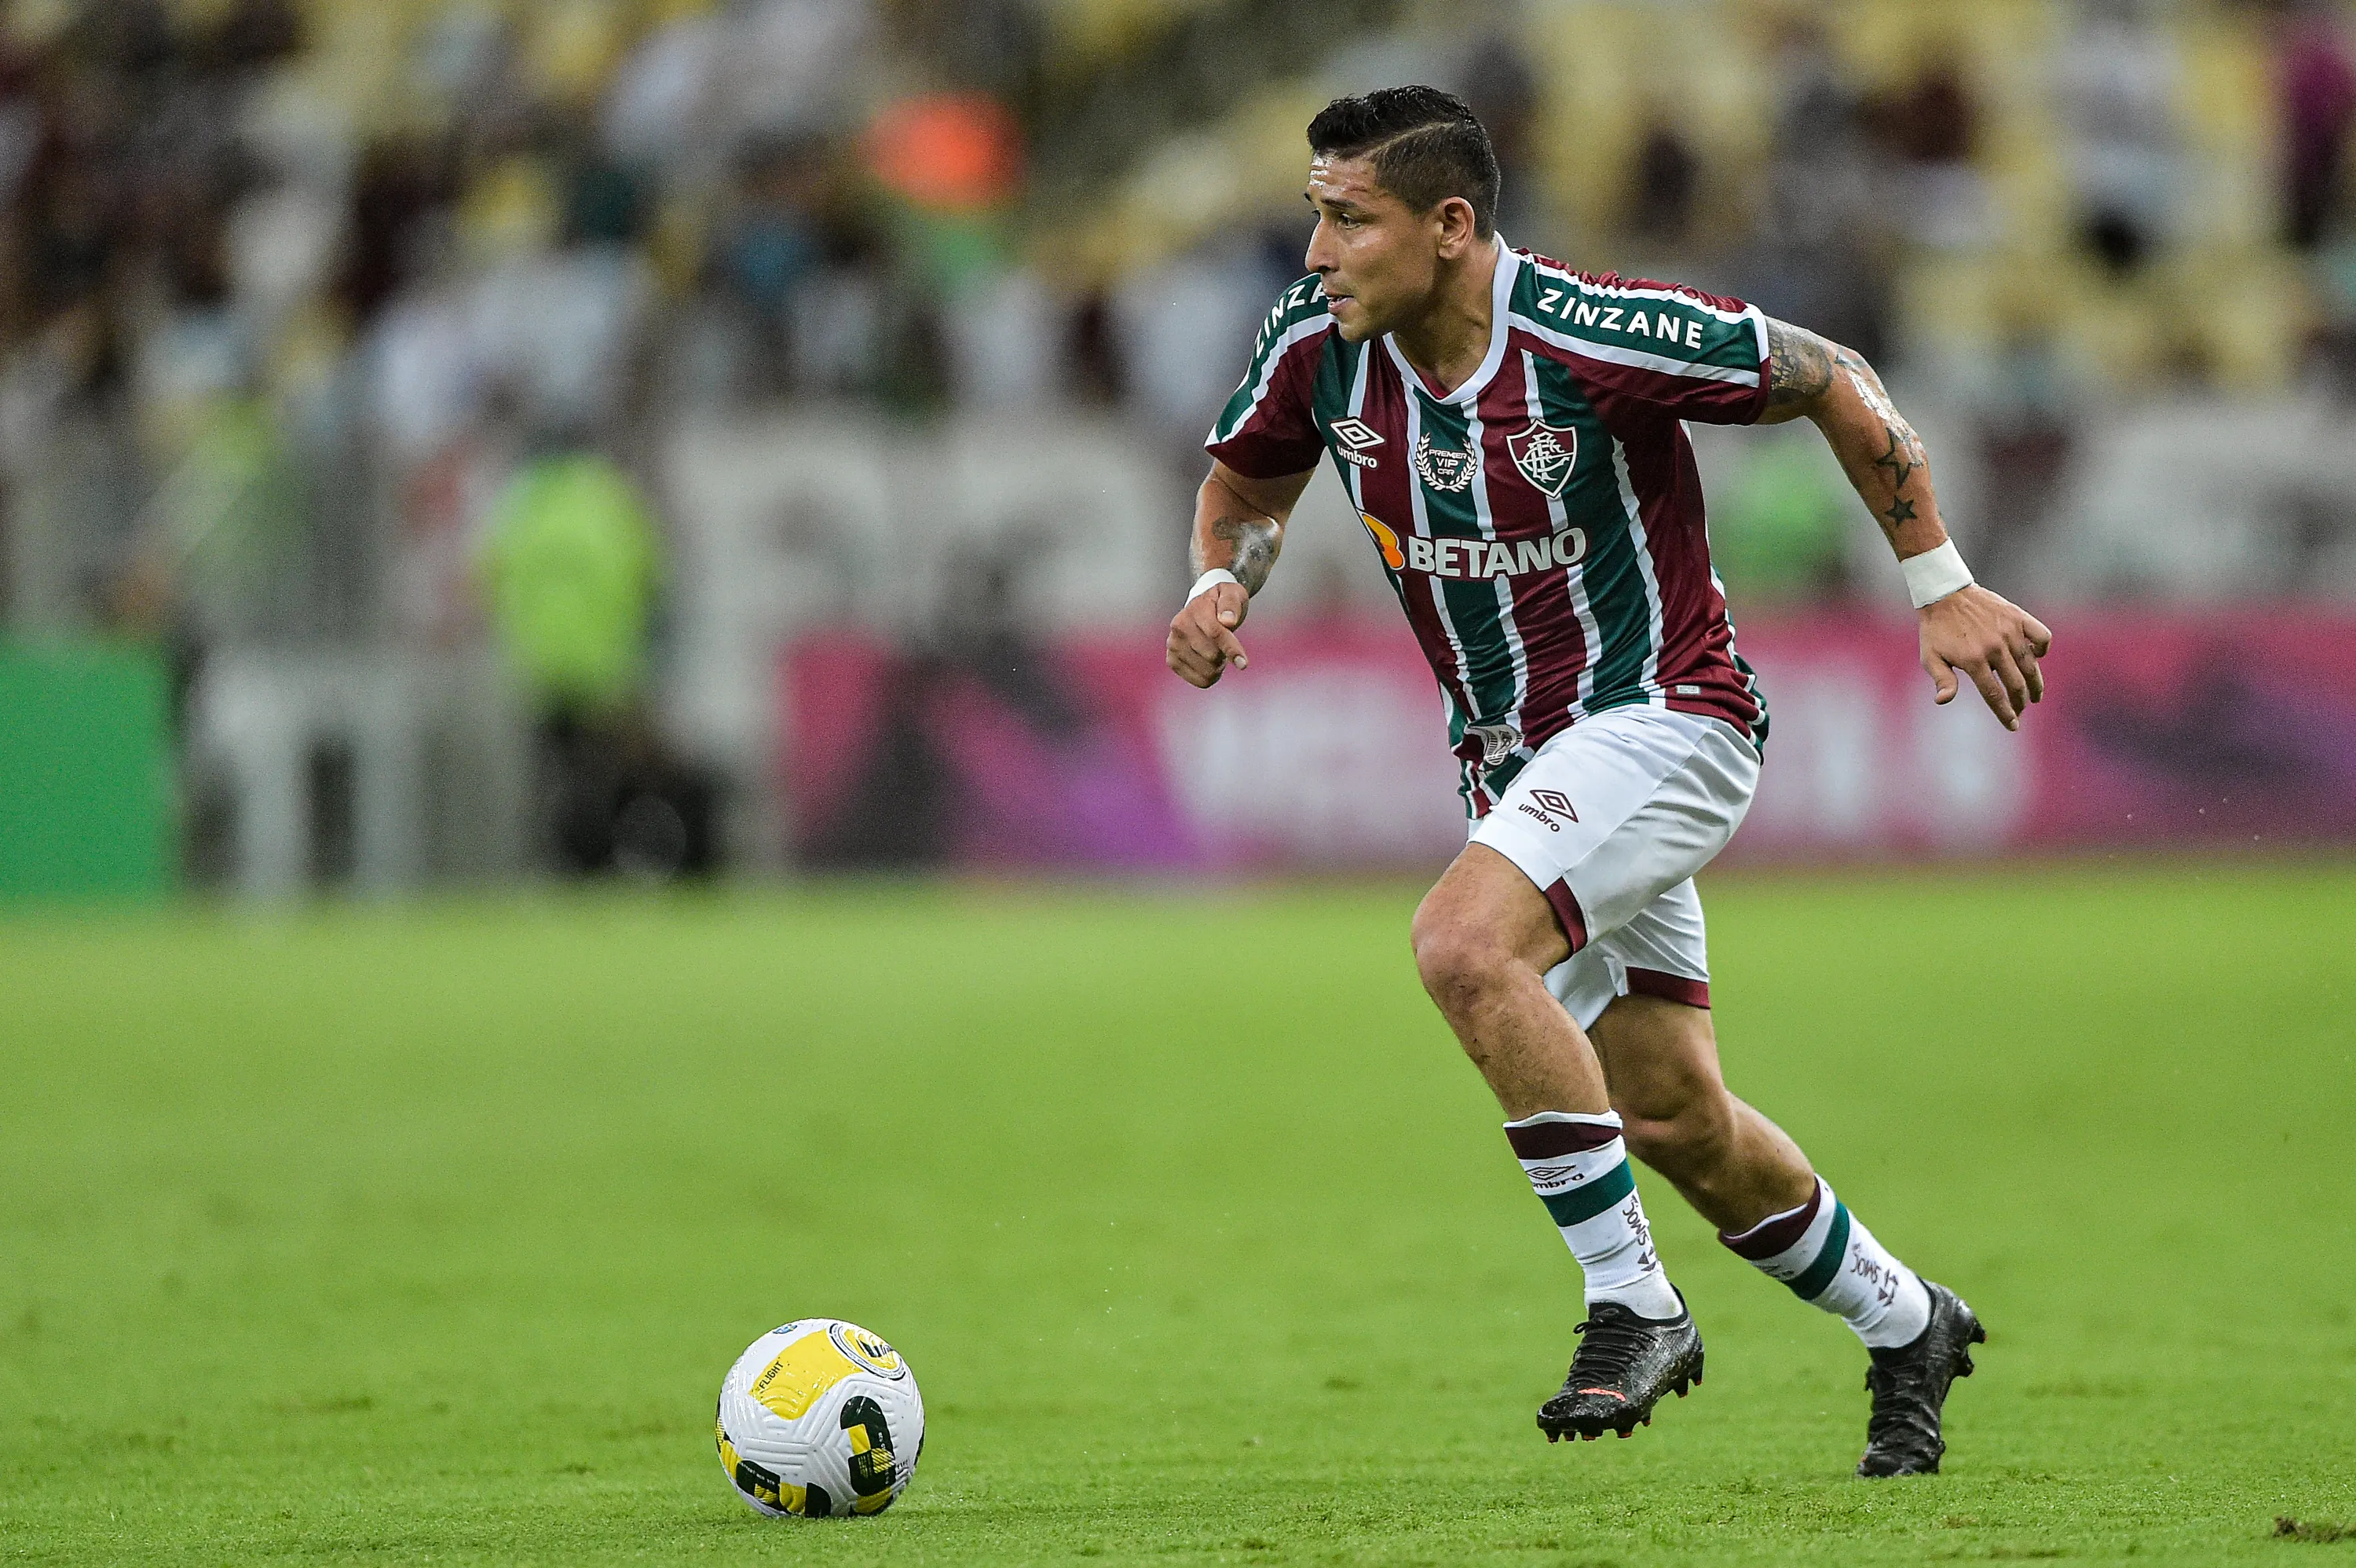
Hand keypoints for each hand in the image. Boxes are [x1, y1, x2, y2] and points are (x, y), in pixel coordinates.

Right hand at [1166, 581, 1250, 687]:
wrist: (1203, 609)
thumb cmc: (1222, 603)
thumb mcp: (1233, 594)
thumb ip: (1231, 604)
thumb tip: (1228, 621)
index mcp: (1195, 609)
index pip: (1215, 633)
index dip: (1231, 649)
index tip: (1243, 664)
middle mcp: (1178, 627)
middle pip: (1211, 655)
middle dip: (1225, 654)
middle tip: (1227, 644)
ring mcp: (1173, 644)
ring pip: (1207, 671)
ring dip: (1219, 666)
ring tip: (1218, 651)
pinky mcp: (1172, 660)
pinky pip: (1200, 681)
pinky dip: (1212, 676)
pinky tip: (1210, 663)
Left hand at [1919, 585, 2052, 730]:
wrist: (1945, 594)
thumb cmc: (1936, 630)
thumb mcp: (1930, 657)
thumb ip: (1942, 680)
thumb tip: (1943, 701)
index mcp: (1973, 660)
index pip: (1995, 695)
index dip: (2005, 713)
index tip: (2013, 726)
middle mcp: (1994, 647)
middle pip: (2016, 684)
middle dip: (2021, 703)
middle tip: (2021, 711)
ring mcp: (2009, 631)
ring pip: (2031, 665)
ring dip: (2036, 684)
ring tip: (2035, 695)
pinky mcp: (2018, 617)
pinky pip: (2041, 636)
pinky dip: (2043, 649)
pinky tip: (2037, 658)